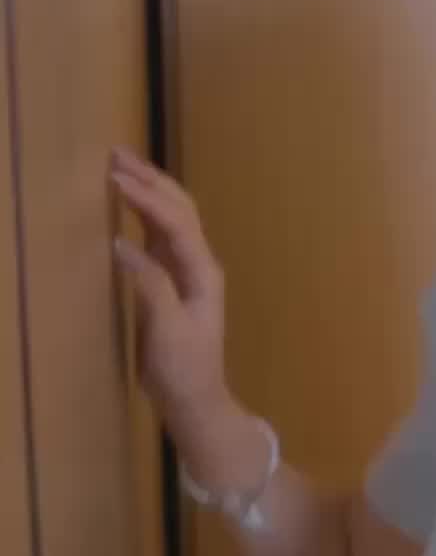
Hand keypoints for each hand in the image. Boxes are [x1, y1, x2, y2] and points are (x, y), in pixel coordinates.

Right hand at [109, 146, 229, 422]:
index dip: (146, 196)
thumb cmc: (184, 368)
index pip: (175, 221)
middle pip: (178, 209)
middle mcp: (199, 264)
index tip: (114, 177)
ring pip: (170, 219)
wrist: (196, 401)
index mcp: (202, 271)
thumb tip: (122, 244)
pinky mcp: (172, 282)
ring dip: (148, 191)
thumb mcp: (167, 329)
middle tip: (116, 155)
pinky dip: (143, 214)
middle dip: (150, 179)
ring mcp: (187, 272)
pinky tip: (126, 206)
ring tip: (119, 169)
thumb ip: (150, 284)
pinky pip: (159, 237)